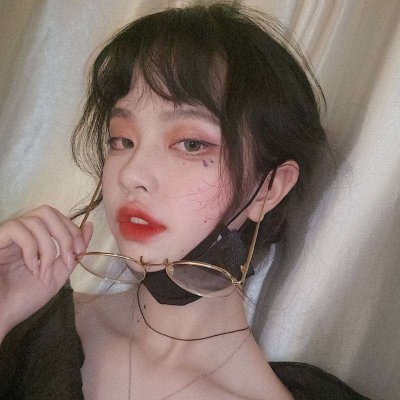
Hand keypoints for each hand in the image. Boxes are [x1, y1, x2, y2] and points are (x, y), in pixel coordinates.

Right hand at [0, 205, 92, 337]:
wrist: (0, 316)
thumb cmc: (24, 298)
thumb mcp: (57, 273)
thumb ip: (73, 252)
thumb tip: (89, 226)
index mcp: (35, 238)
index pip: (57, 217)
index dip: (73, 229)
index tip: (80, 250)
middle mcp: (20, 232)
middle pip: (47, 211)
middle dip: (65, 233)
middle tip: (68, 257)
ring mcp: (7, 235)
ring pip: (35, 220)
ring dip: (48, 248)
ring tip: (44, 272)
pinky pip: (16, 229)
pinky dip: (31, 249)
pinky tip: (31, 268)